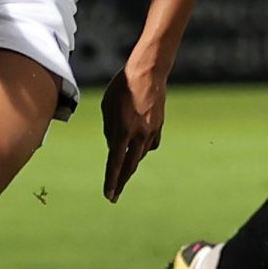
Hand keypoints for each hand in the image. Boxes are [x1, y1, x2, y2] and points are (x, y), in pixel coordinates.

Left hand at [98, 63, 165, 202]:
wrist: (148, 72)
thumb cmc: (122, 87)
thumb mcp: (107, 107)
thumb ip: (109, 129)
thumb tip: (113, 145)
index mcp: (123, 131)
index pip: (115, 162)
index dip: (111, 180)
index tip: (109, 195)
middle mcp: (139, 135)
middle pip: (129, 166)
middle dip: (121, 182)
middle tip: (114, 196)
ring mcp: (152, 131)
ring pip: (140, 155)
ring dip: (130, 163)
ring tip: (122, 171)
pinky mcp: (159, 127)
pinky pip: (150, 145)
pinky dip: (142, 148)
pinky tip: (137, 147)